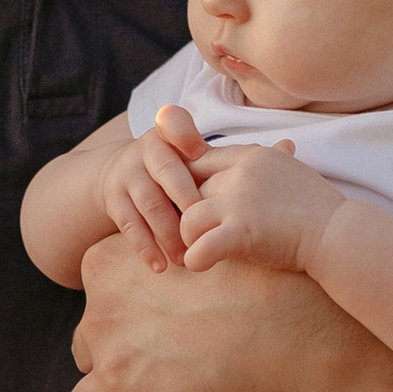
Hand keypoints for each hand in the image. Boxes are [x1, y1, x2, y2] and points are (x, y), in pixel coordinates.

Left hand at [68, 236, 344, 391]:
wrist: (301, 320)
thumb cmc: (266, 273)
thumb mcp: (198, 237)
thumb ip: (168, 245)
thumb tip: (168, 256)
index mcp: (107, 269)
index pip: (93, 300)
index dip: (123, 320)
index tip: (156, 330)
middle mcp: (101, 319)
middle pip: (88, 352)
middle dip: (113, 367)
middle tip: (159, 377)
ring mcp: (120, 376)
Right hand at [100, 108, 209, 271]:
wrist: (120, 174)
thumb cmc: (172, 170)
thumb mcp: (187, 155)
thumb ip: (219, 159)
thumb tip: (279, 155)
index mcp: (167, 134)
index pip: (174, 125)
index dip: (185, 137)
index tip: (199, 152)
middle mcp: (144, 150)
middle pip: (168, 174)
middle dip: (190, 204)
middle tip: (210, 231)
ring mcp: (125, 175)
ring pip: (150, 205)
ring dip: (171, 235)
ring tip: (189, 257)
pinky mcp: (113, 200)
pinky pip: (129, 226)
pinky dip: (146, 248)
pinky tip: (161, 266)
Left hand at [181, 140, 342, 274]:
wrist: (338, 234)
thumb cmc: (318, 208)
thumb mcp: (294, 171)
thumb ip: (277, 159)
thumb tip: (285, 145)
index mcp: (251, 156)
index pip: (199, 160)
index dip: (189, 185)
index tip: (193, 204)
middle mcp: (241, 173)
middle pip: (188, 190)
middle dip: (186, 214)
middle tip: (189, 234)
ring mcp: (240, 202)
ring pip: (186, 219)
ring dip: (188, 239)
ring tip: (197, 250)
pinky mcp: (241, 232)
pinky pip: (199, 248)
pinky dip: (195, 260)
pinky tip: (201, 264)